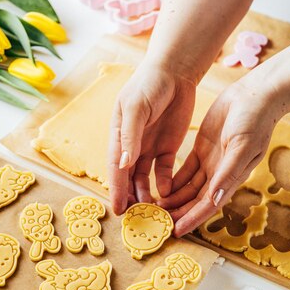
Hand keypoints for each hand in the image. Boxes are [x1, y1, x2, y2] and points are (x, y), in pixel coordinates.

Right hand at [108, 61, 196, 214]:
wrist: (175, 71)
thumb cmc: (149, 84)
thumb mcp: (136, 107)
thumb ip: (129, 136)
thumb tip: (122, 165)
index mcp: (118, 135)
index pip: (114, 167)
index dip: (115, 189)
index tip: (117, 209)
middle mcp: (131, 144)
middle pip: (127, 177)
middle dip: (129, 197)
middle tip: (134, 218)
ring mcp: (149, 146)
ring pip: (144, 178)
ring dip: (145, 194)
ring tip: (150, 211)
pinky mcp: (168, 147)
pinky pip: (163, 170)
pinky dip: (163, 183)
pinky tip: (166, 193)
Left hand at [158, 81, 278, 236]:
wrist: (255, 95)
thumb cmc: (255, 120)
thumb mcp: (242, 146)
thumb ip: (228, 173)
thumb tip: (215, 199)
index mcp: (231, 176)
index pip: (208, 205)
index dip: (193, 219)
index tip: (176, 231)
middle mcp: (220, 173)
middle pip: (196, 200)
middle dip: (179, 212)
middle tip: (158, 222)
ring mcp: (211, 162)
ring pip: (188, 188)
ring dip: (174, 199)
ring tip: (154, 209)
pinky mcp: (202, 149)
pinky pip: (185, 171)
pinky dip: (174, 181)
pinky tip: (160, 189)